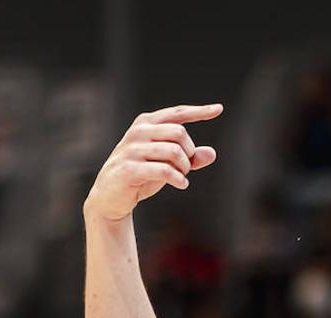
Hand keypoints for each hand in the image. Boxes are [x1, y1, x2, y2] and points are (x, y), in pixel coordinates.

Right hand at [84, 103, 222, 220]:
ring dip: (185, 167)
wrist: (111, 196)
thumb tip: (211, 153)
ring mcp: (132, 149)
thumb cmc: (142, 175)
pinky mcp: (129, 168)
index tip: (219, 109)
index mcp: (146, 124)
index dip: (199, 111)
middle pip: (180, 133)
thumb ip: (190, 158)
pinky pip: (164, 170)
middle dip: (190, 152)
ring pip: (174, 151)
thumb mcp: (168, 164)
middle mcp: (138, 132)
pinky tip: (182, 184)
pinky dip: (179, 179)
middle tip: (187, 167)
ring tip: (182, 177)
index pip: (177, 113)